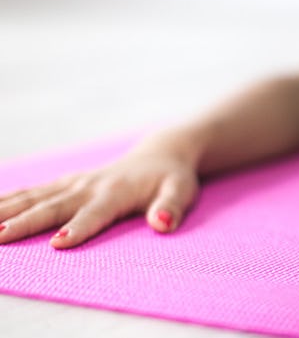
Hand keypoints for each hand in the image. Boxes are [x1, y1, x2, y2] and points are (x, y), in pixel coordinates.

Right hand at [0, 141, 198, 248]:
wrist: (161, 154)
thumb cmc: (172, 178)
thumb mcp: (182, 191)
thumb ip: (171, 207)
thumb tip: (163, 223)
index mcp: (117, 192)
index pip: (95, 213)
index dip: (78, 228)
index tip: (58, 243)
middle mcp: (90, 186)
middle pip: (54, 205)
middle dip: (26, 221)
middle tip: (1, 236)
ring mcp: (75, 182)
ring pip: (35, 196)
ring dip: (7, 209)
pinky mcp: (67, 182)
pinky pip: (33, 191)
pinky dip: (8, 198)